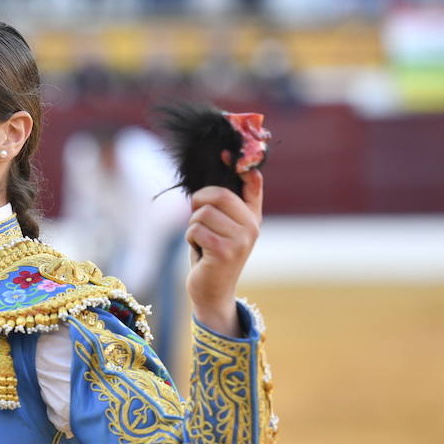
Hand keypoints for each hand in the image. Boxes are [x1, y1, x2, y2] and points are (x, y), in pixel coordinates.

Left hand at [185, 169, 262, 335]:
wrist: (213, 291)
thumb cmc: (212, 253)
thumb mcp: (222, 226)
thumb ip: (225, 202)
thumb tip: (223, 164)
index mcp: (253, 216)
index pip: (252, 182)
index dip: (238, 164)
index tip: (224, 153)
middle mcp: (252, 226)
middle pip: (217, 195)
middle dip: (199, 204)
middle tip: (198, 220)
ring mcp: (241, 240)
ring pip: (202, 213)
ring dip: (193, 226)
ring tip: (202, 241)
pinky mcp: (225, 252)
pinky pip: (195, 229)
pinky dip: (190, 239)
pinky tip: (200, 251)